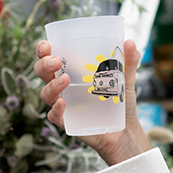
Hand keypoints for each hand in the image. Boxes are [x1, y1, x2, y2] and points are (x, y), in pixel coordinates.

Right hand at [34, 37, 148, 166]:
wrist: (125, 129)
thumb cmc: (121, 101)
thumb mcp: (127, 79)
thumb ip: (129, 61)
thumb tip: (130, 42)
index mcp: (72, 71)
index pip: (50, 56)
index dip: (43, 50)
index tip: (46, 45)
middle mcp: (64, 86)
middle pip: (42, 73)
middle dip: (44, 64)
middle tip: (55, 61)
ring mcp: (63, 104)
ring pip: (46, 93)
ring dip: (52, 85)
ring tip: (65, 80)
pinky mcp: (67, 121)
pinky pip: (54, 115)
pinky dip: (56, 109)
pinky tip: (62, 103)